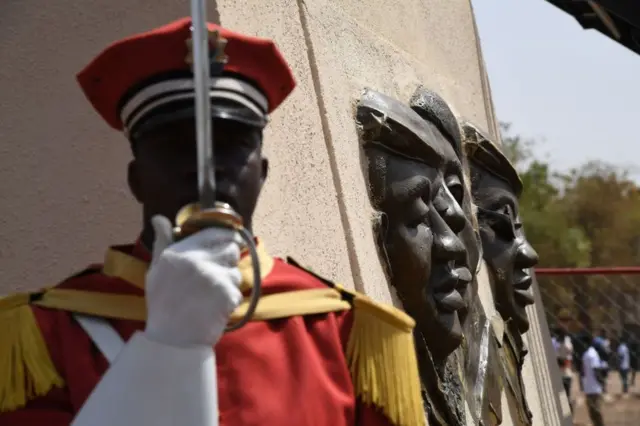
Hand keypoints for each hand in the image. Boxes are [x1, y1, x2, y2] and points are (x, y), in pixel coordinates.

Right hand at [144, 215, 242, 346]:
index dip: (226, 236)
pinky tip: (215, 308)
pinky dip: (230, 301)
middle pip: (231, 248)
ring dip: (229, 283)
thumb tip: (160, 218)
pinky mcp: (226, 294)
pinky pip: (238, 291)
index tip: (229, 242)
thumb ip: (162, 242)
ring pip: (236, 271)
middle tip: (217, 275)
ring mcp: (213, 277)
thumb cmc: (162, 304)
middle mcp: (197, 261)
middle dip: (228, 260)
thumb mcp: (156, 270)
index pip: (215, 232)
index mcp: (179, 252)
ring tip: (212, 296)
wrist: (172, 340)